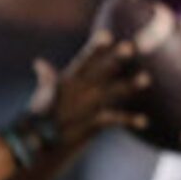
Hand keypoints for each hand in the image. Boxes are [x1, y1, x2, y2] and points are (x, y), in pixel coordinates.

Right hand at [35, 29, 150, 151]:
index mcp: (66, 82)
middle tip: (129, 47)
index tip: (107, 35)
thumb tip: (38, 62)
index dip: (95, 49)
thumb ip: (46, 77)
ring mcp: (83, 108)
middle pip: (98, 72)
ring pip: (110, 94)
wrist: (34, 144)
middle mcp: (76, 92)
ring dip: (128, 86)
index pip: (83, 61)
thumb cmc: (38, 118)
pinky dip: (128, 120)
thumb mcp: (41, 94)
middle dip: (113, 59)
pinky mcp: (88, 125)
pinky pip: (112, 121)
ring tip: (146, 78)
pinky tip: (144, 121)